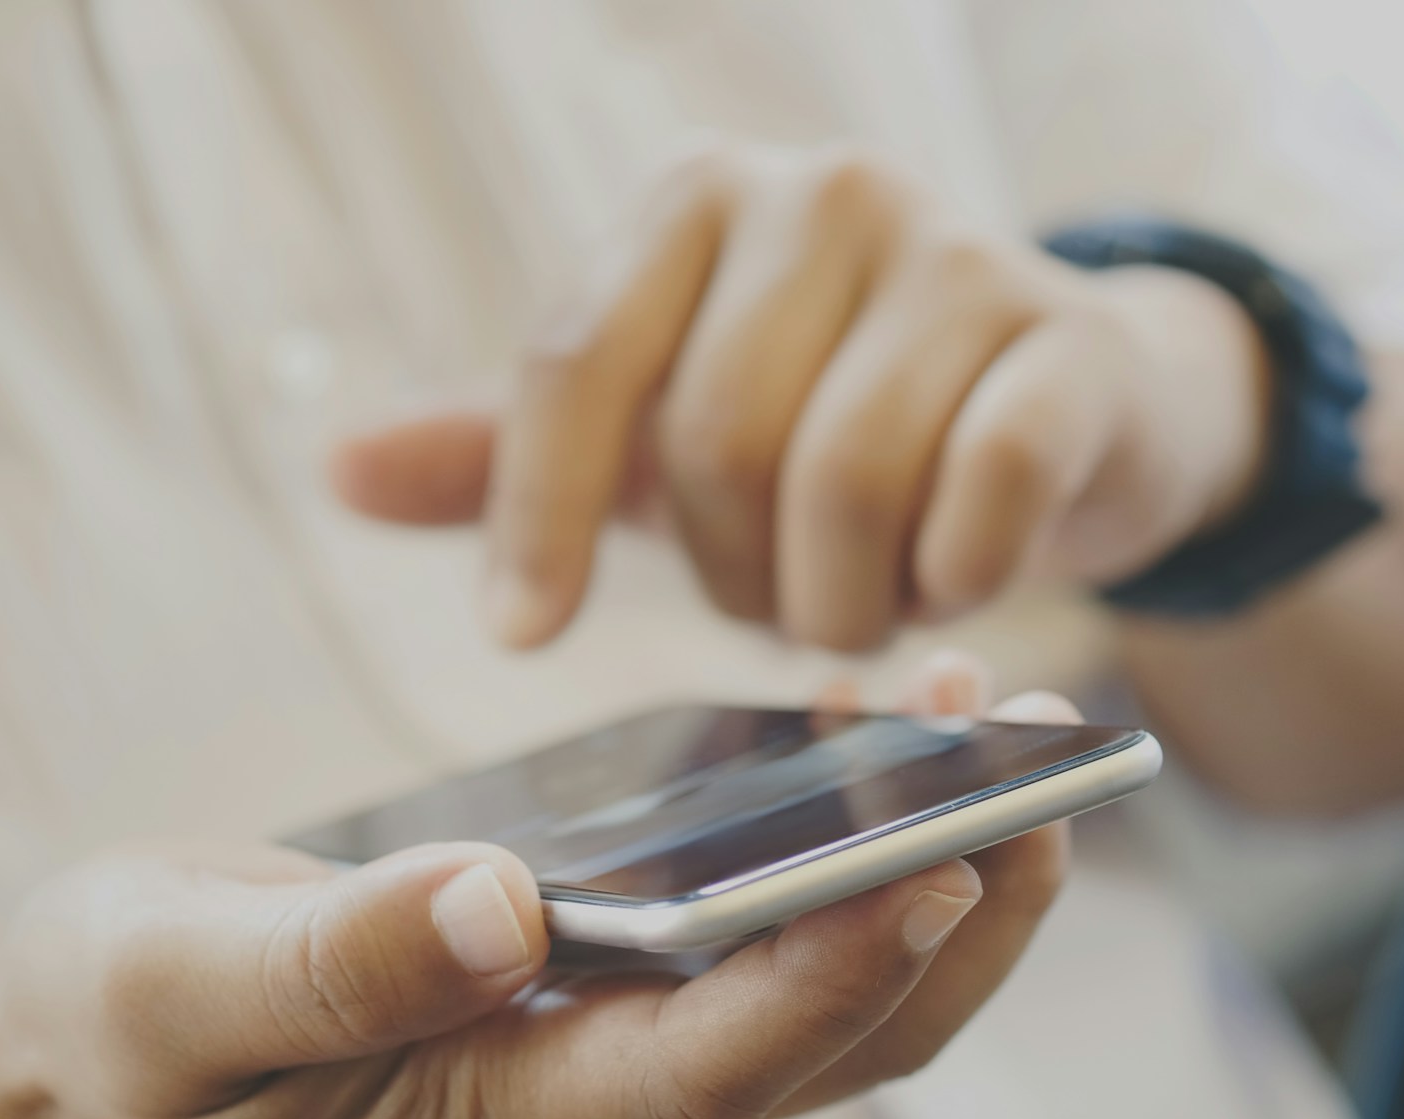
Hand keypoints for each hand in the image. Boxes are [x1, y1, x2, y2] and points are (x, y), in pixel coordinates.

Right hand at [0, 654, 1074, 1118]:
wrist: (114, 1049)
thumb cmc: (135, 1029)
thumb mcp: (180, 990)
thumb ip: (325, 963)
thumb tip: (500, 904)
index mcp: (515, 1108)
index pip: (718, 1064)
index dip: (833, 974)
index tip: (928, 863)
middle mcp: (607, 1082)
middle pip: (839, 1033)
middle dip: (954, 913)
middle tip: (1045, 770)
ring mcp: (626, 1026)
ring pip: (837, 974)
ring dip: (934, 859)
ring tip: (991, 712)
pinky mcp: (619, 962)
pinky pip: (774, 909)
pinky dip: (845, 826)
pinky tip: (864, 713)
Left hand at [332, 142, 1266, 651]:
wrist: (1064, 398)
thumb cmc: (834, 415)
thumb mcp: (664, 430)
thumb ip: (516, 451)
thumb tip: (337, 469)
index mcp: (697, 199)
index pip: (576, 360)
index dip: (536, 516)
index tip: (521, 641)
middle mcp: (824, 192)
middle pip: (715, 445)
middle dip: (736, 581)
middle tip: (777, 614)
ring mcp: (959, 252)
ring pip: (846, 482)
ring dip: (842, 603)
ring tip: (861, 612)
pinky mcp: (1067, 340)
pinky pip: (983, 491)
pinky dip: (955, 580)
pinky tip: (955, 588)